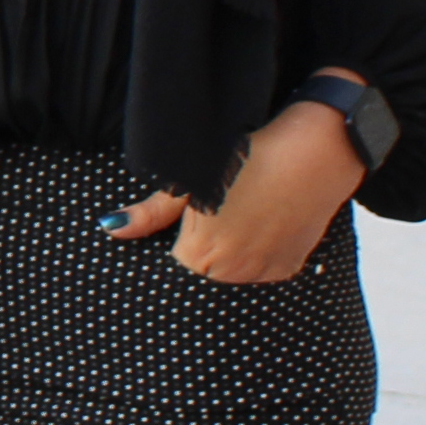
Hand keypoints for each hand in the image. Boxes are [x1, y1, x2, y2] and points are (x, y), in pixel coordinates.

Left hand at [102, 101, 362, 284]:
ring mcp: (265, 273)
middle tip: (219, 209)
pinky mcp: (291, 266)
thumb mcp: (191, 180)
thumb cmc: (249, 158)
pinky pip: (262, 269)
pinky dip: (258, 252)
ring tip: (242, 211)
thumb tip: (111, 227)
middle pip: (203, 271)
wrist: (315, 151)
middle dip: (201, 248)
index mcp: (201, 256)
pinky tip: (262, 220)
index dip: (176, 242)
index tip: (188, 219)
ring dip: (230, 252)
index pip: (173, 266)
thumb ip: (150, 212)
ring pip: (233, 272)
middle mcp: (233, 274)